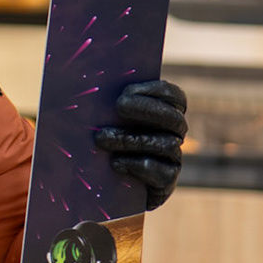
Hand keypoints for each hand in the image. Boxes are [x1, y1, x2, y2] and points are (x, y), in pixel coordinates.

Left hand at [97, 79, 186, 211]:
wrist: (103, 185)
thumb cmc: (101, 139)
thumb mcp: (104, 116)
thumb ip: (108, 101)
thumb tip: (89, 78)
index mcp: (165, 112)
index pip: (174, 96)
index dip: (155, 90)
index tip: (127, 91)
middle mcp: (174, 134)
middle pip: (173, 118)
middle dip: (146, 109)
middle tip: (119, 106)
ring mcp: (173, 159)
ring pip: (165, 144)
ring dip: (131, 139)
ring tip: (102, 138)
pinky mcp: (167, 182)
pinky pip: (162, 172)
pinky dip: (137, 165)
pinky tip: (115, 162)